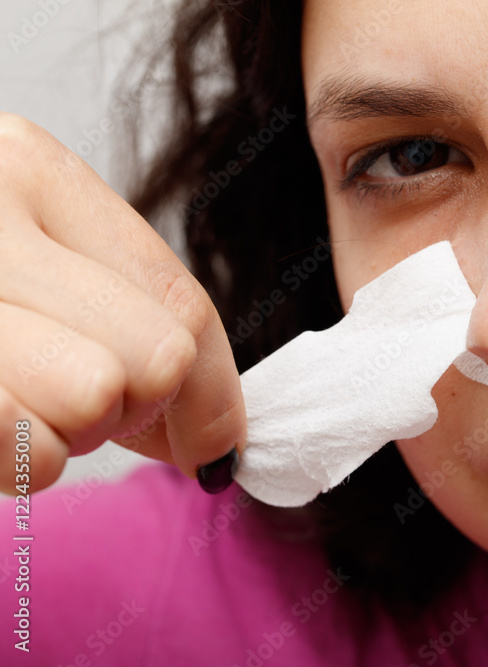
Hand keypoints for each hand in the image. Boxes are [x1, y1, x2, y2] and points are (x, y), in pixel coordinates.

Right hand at [0, 114, 245, 495]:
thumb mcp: (36, 271)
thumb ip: (126, 322)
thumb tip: (217, 435)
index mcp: (31, 170)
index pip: (180, 300)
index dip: (216, 393)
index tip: (217, 448)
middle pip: (159, 356)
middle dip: (131, 408)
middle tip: (69, 406)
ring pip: (97, 398)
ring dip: (67, 434)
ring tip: (15, 402)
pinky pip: (31, 453)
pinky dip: (19, 460)